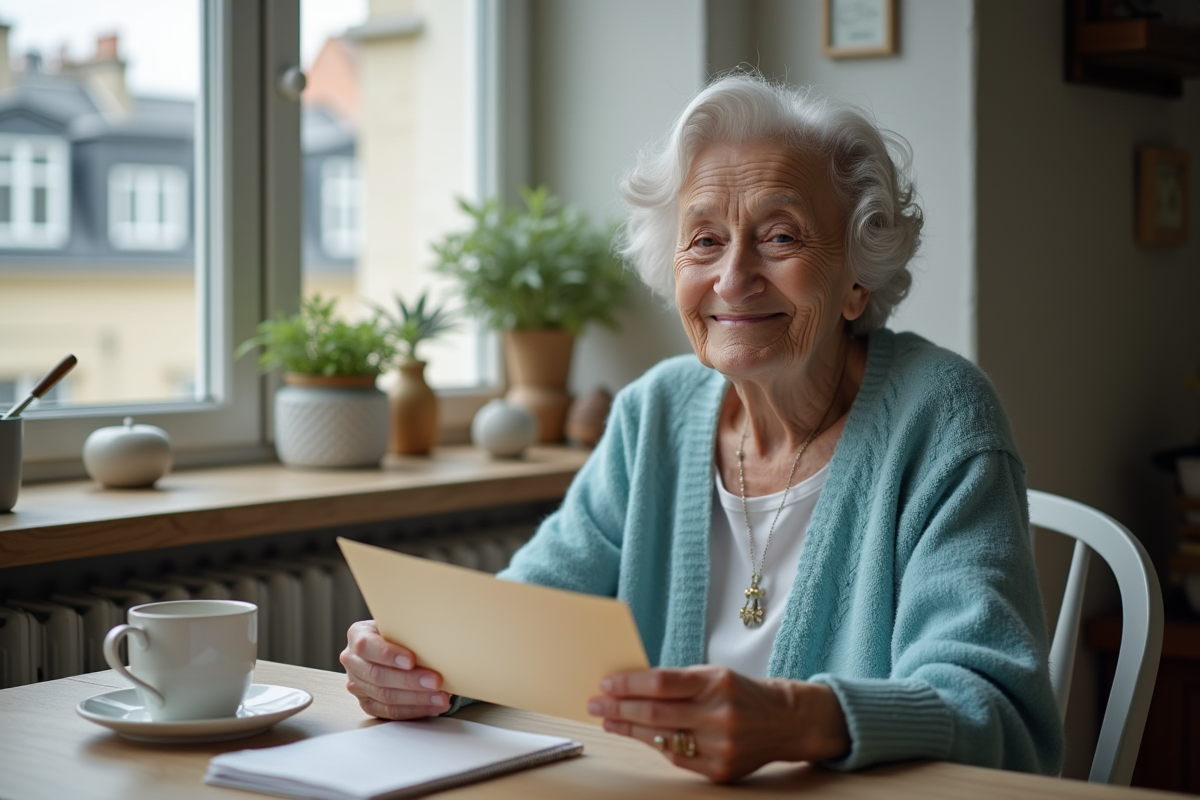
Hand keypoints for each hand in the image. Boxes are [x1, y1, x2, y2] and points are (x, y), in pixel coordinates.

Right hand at [340, 620, 449, 718]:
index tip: (411, 660)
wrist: (393, 645)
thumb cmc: (399, 632)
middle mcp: (353, 661)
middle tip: (435, 682)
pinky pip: (389, 711)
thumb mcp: (400, 624)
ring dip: (416, 699)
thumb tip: (436, 640)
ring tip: (440, 697)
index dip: (388, 654)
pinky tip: (431, 706)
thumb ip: (409, 631)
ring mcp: (357, 684)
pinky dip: (413, 710)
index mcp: (357, 635)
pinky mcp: (367, 703)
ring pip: (385, 697)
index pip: (367, 646)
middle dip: (410, 681)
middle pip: (378, 676)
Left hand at [587, 666, 849, 782]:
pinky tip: (640, 735)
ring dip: (629, 729)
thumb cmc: (742, 693)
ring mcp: (720, 747)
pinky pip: (676, 759)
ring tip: (609, 720)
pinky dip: (655, 745)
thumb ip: (678, 682)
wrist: (785, 722)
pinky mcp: (720, 771)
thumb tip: (630, 687)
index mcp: (717, 683)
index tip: (605, 684)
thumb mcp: (715, 675)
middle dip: (619, 708)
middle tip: (595, 704)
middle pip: (655, 713)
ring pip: (661, 739)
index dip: (628, 684)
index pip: (661, 682)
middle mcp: (720, 715)